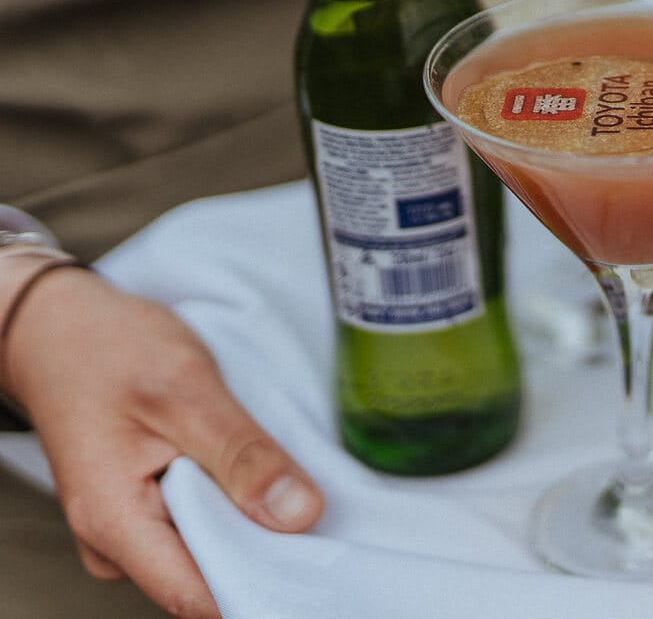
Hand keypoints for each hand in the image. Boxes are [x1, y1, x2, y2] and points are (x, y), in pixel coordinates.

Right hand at [1, 265, 324, 617]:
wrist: (60, 329)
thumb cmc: (108, 350)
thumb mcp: (187, 389)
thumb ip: (242, 455)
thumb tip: (298, 516)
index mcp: (116, 523)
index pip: (198, 597)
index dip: (265, 586)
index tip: (323, 558)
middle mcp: (117, 543)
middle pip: (211, 579)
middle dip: (270, 550)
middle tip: (320, 507)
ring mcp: (132, 530)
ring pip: (214, 552)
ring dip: (256, 523)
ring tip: (286, 479)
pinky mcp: (148, 511)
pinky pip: (206, 526)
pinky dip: (239, 505)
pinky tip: (261, 476)